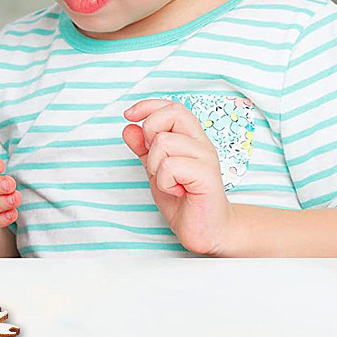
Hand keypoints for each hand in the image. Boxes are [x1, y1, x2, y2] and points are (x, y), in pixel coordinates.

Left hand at [122, 100, 235, 254]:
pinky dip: (165, 182)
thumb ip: (142, 148)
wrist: (205, 231)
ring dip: (156, 166)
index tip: (129, 115)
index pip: (172, 107)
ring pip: (164, 141)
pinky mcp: (207, 176)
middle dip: (150, 133)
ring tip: (170, 182)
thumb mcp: (155, 170)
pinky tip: (177, 191)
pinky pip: (170, 166)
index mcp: (191, 139)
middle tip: (157, 161)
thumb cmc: (184, 200)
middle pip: (171, 113)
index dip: (148, 106)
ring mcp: (206, 158)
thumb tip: (129, 127)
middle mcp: (201, 144)